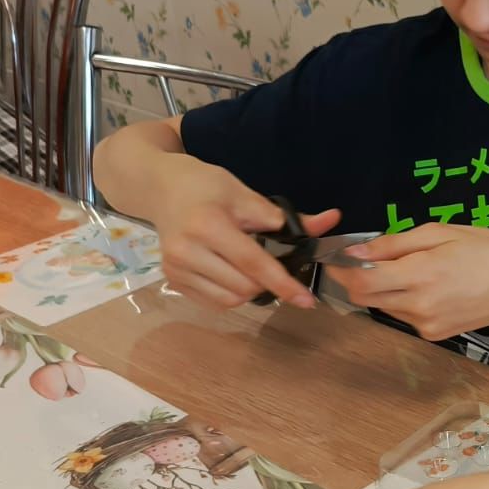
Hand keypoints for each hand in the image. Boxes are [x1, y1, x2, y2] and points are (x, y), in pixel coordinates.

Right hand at [147, 155, 338, 309]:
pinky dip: (232, 293)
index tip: (306, 299)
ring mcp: (176, 269)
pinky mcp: (172, 281)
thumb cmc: (204, 185)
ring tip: (248, 264)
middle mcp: (187, 251)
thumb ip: (284, 216)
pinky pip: (215, 302)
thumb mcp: (244, 192)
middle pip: (244, 287)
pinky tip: (231, 272)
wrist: (160, 188)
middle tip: (272, 261)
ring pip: (230, 300)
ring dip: (250, 289)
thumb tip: (329, 221)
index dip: (283, 283)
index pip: (254, 263)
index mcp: (208, 225)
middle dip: (267, 282)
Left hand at [337, 223, 488, 339]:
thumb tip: (356, 252)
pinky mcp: (433, 335)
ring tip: (412, 268)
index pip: (360, 281)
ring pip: (383, 305)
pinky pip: (403, 314)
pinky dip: (404, 299)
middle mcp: (418, 307)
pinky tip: (429, 285)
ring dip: (383, 288)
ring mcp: (425, 325)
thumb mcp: (442, 232)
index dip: (342, 269)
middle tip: (368, 259)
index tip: (338, 255)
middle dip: (357, 279)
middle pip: (364, 298)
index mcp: (421, 276)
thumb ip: (395, 244)